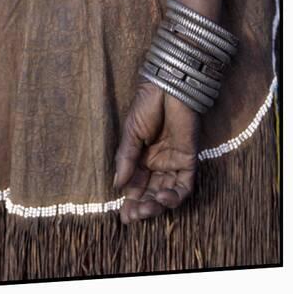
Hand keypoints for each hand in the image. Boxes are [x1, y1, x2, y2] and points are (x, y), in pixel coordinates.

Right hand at [114, 81, 199, 223]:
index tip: (124, 217)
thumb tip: (118, 186)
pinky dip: (175, 195)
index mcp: (140, 158)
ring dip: (158, 204)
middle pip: (151, 193)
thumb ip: (125, 158)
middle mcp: (157, 163)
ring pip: (167, 193)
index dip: (130, 202)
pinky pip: (184, 184)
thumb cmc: (146, 106)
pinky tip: (163, 196)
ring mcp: (173, 162)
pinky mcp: (188, 160)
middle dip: (143, 207)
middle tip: (135, 215)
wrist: (168, 88)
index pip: (135, 186)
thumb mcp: (130, 133)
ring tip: (149, 207)